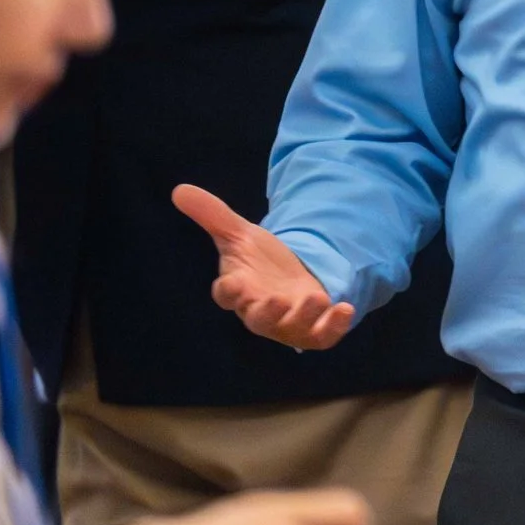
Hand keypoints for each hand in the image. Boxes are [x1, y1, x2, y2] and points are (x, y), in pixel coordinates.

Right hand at [172, 184, 355, 347]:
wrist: (290, 278)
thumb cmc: (258, 261)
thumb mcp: (238, 234)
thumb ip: (212, 214)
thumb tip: (179, 189)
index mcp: (238, 290)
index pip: (226, 295)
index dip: (228, 291)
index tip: (234, 282)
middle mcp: (260, 312)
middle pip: (258, 320)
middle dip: (266, 312)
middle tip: (274, 300)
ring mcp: (287, 324)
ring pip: (292, 328)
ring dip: (304, 316)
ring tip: (317, 296)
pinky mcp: (313, 329)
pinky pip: (322, 336)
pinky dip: (334, 327)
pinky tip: (345, 308)